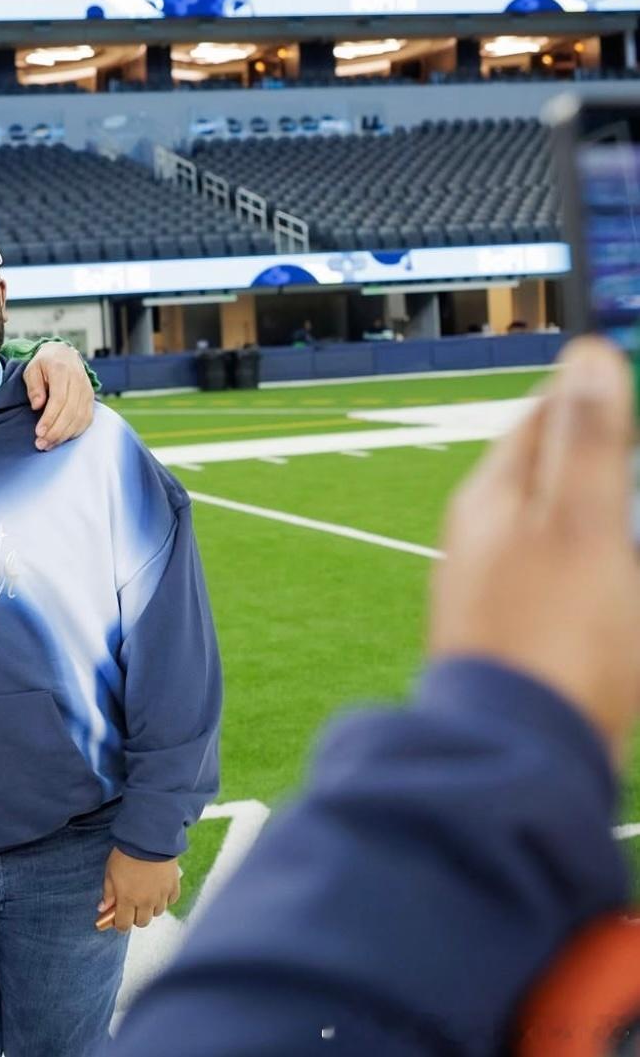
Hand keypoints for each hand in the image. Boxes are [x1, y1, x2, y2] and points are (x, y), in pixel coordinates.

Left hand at [23, 342, 94, 450]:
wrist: (64, 354)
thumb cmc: (44, 364)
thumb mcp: (32, 369)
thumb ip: (34, 386)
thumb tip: (37, 405)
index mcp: (62, 370)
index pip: (59, 399)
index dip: (50, 418)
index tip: (38, 432)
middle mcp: (79, 380)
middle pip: (71, 412)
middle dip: (56, 431)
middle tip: (41, 444)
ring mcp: (87, 391)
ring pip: (80, 418)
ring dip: (64, 435)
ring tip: (48, 444)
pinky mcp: (91, 399)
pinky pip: (86, 420)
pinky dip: (74, 432)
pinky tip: (61, 439)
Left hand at [96, 847, 179, 932]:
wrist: (149, 838)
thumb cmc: (126, 853)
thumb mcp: (110, 871)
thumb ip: (108, 892)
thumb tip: (103, 908)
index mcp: (127, 900)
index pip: (123, 925)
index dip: (120, 924)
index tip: (118, 917)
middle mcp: (145, 902)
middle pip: (142, 922)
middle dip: (135, 916)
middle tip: (132, 904)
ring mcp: (161, 896)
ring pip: (157, 912)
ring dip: (151, 907)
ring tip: (146, 892)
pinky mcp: (174, 886)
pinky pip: (171, 900)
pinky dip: (165, 897)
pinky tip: (160, 887)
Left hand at [431, 336, 639, 764]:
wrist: (518, 754)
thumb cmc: (552, 632)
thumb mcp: (581, 522)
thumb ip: (587, 441)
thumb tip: (588, 356)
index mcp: (493, 495)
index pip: (543, 416)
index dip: (596, 395)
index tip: (635, 381)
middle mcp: (485, 534)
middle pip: (554, 473)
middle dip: (606, 459)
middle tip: (634, 459)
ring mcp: (499, 587)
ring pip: (564, 529)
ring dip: (608, 517)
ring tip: (631, 518)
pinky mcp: (522, 635)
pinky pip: (569, 583)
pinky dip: (604, 572)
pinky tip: (623, 588)